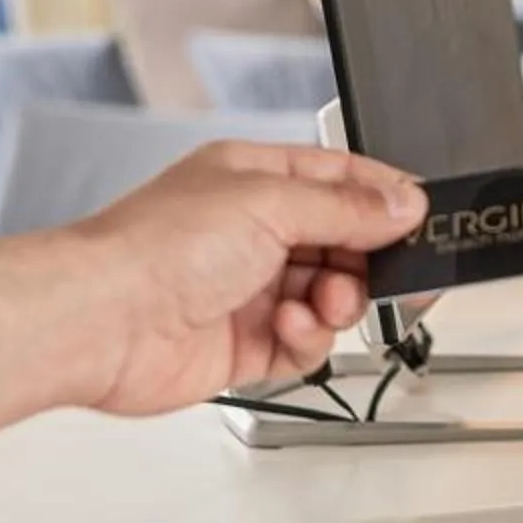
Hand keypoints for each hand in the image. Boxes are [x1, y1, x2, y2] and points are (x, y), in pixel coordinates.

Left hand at [65, 142, 426, 416]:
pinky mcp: (243, 343)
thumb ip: (346, 207)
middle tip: (390, 271)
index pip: (340, 180)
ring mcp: (248, 288)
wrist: (101, 321)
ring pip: (328, 297)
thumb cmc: (157, 247)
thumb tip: (402, 204)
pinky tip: (289, 326)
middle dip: (367, 259)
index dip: (384, 199)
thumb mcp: (270, 203)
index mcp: (255, 178)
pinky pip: (303, 343)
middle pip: (342, 243)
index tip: (422, 218)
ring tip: (321, 301)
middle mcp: (252, 231)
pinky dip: (307, 338)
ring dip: (336, 302)